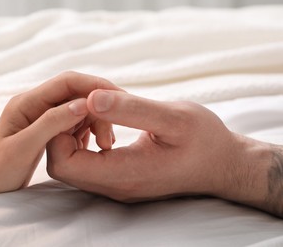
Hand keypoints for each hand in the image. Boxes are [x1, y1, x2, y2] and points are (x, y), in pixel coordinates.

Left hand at [0, 72, 120, 196]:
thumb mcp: (23, 147)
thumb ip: (51, 123)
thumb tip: (83, 104)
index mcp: (26, 102)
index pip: (67, 82)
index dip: (95, 86)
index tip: (119, 98)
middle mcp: (34, 104)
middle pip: (75, 93)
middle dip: (98, 107)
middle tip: (112, 134)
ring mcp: (40, 116)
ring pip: (77, 108)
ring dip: (95, 120)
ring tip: (106, 143)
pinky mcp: (46, 129)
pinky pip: (73, 122)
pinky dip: (87, 130)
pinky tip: (94, 144)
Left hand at [46, 89, 270, 204]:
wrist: (223, 165)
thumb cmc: (204, 141)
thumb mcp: (174, 118)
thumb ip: (131, 109)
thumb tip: (91, 98)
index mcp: (123, 174)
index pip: (63, 164)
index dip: (59, 131)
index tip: (79, 105)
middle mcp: (114, 185)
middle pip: (62, 165)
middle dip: (64, 129)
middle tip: (87, 105)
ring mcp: (116, 184)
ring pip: (73, 163)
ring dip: (76, 132)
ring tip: (99, 111)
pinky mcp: (120, 177)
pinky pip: (87, 162)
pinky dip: (87, 138)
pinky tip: (106, 121)